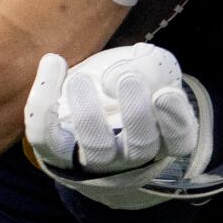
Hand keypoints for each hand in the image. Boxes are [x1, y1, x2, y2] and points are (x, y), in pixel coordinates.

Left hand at [24, 44, 208, 208]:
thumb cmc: (133, 90)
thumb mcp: (154, 70)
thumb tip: (112, 79)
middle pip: (140, 148)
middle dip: (136, 114)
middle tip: (129, 79)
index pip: (179, 140)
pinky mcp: (58, 153)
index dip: (175, 120)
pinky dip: (43, 103)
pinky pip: (47, 138)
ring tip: (80, 80)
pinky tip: (54, 62)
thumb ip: (149, 67)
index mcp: (164, 137)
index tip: (165, 93)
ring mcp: (95, 159)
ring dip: (88, 114)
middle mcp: (133, 156)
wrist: (95, 114)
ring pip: (95, 149)